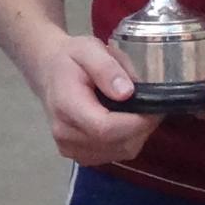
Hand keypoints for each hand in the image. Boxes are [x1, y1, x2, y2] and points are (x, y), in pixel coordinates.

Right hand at [21, 25, 161, 168]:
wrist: (49, 72)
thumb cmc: (70, 59)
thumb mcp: (88, 49)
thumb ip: (107, 68)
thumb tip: (127, 93)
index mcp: (66, 106)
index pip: (106, 128)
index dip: (137, 122)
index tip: (155, 106)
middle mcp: (66, 134)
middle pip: (118, 144)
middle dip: (143, 126)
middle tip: (151, 103)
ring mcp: (71, 149)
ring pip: (121, 152)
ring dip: (137, 134)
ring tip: (137, 110)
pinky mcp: (79, 156)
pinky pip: (115, 155)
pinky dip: (127, 140)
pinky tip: (125, 121)